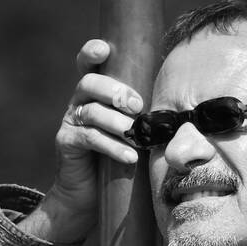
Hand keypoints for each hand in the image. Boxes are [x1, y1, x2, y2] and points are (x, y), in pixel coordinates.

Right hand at [29, 39, 144, 242]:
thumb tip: (180, 105)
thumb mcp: (132, 132)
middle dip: (115, 91)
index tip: (105, 49)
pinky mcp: (66, 143)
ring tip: (136, 135)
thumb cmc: (117, 159)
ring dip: (117, 123)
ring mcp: (70, 122)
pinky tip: (129, 156)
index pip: (88, 65)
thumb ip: (143, 115)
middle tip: (136, 106)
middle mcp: (78, 103)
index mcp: (94, 94)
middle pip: (89, 83)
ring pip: (91, 112)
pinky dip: (112, 146)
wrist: (88, 196)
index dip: (92, 53)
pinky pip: (89, 138)